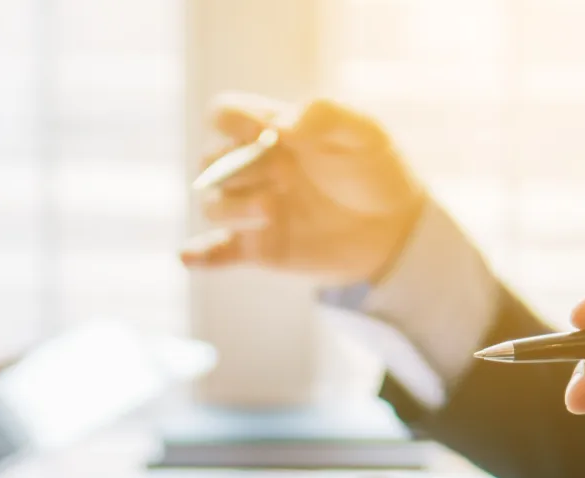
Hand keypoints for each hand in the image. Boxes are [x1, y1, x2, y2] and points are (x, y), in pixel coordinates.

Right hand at [180, 92, 426, 283]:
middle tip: (277, 175)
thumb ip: (324, 115)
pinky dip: (200, 255)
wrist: (395, 229)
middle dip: (232, 166)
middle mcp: (256, 168)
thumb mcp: (364, 132)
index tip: (262, 133)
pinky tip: (189, 256)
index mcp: (272, 131)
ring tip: (272, 209)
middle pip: (210, 160)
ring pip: (213, 204)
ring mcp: (254, 209)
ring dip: (233, 206)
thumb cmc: (377, 171)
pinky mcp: (259, 248)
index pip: (225, 115)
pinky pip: (217, 252)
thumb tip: (280, 124)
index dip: (230, 121)